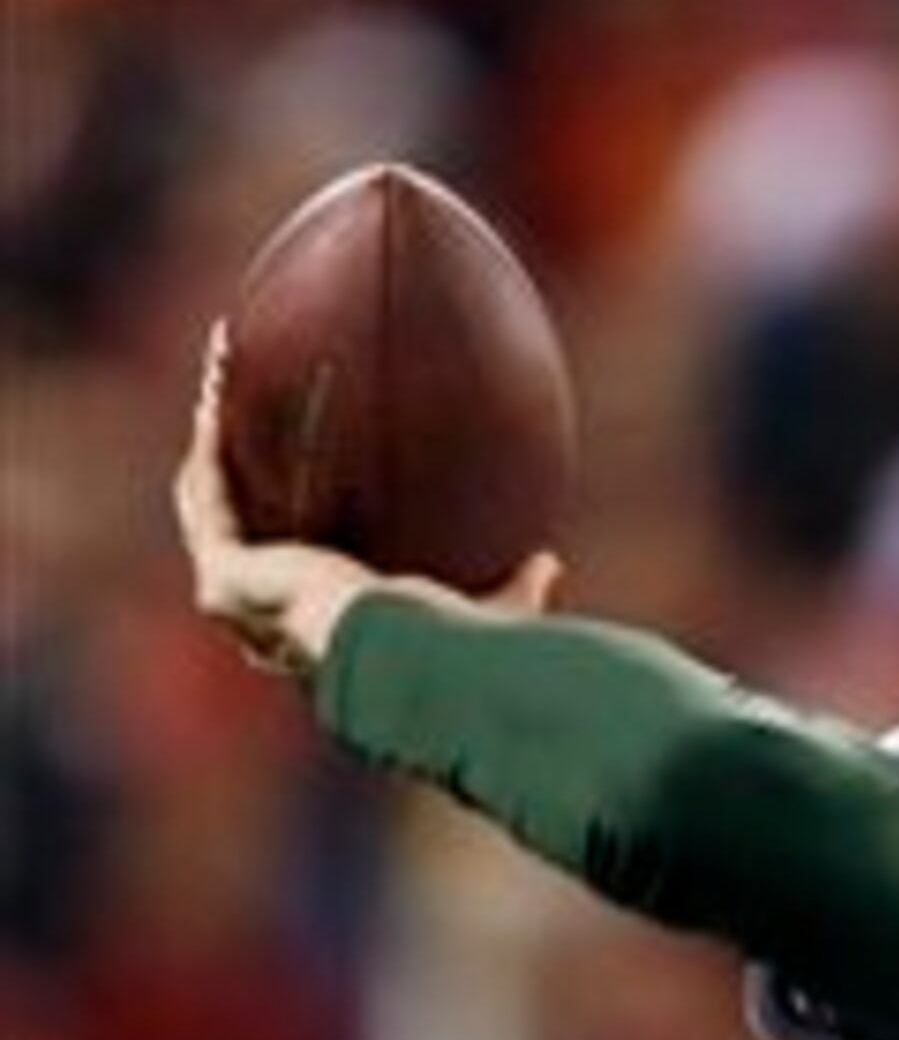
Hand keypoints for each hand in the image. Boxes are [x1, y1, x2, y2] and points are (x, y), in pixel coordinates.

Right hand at [174, 327, 558, 680]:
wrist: (407, 656)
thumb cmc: (455, 649)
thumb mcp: (490, 613)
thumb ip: (515, 593)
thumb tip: (548, 562)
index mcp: (320, 635)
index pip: (291, 586)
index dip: (283, 536)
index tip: (297, 491)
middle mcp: (268, 624)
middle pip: (238, 534)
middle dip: (235, 475)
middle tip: (239, 420)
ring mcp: (240, 604)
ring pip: (209, 507)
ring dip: (213, 445)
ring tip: (219, 383)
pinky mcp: (226, 578)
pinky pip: (209, 493)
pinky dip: (213, 439)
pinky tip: (220, 388)